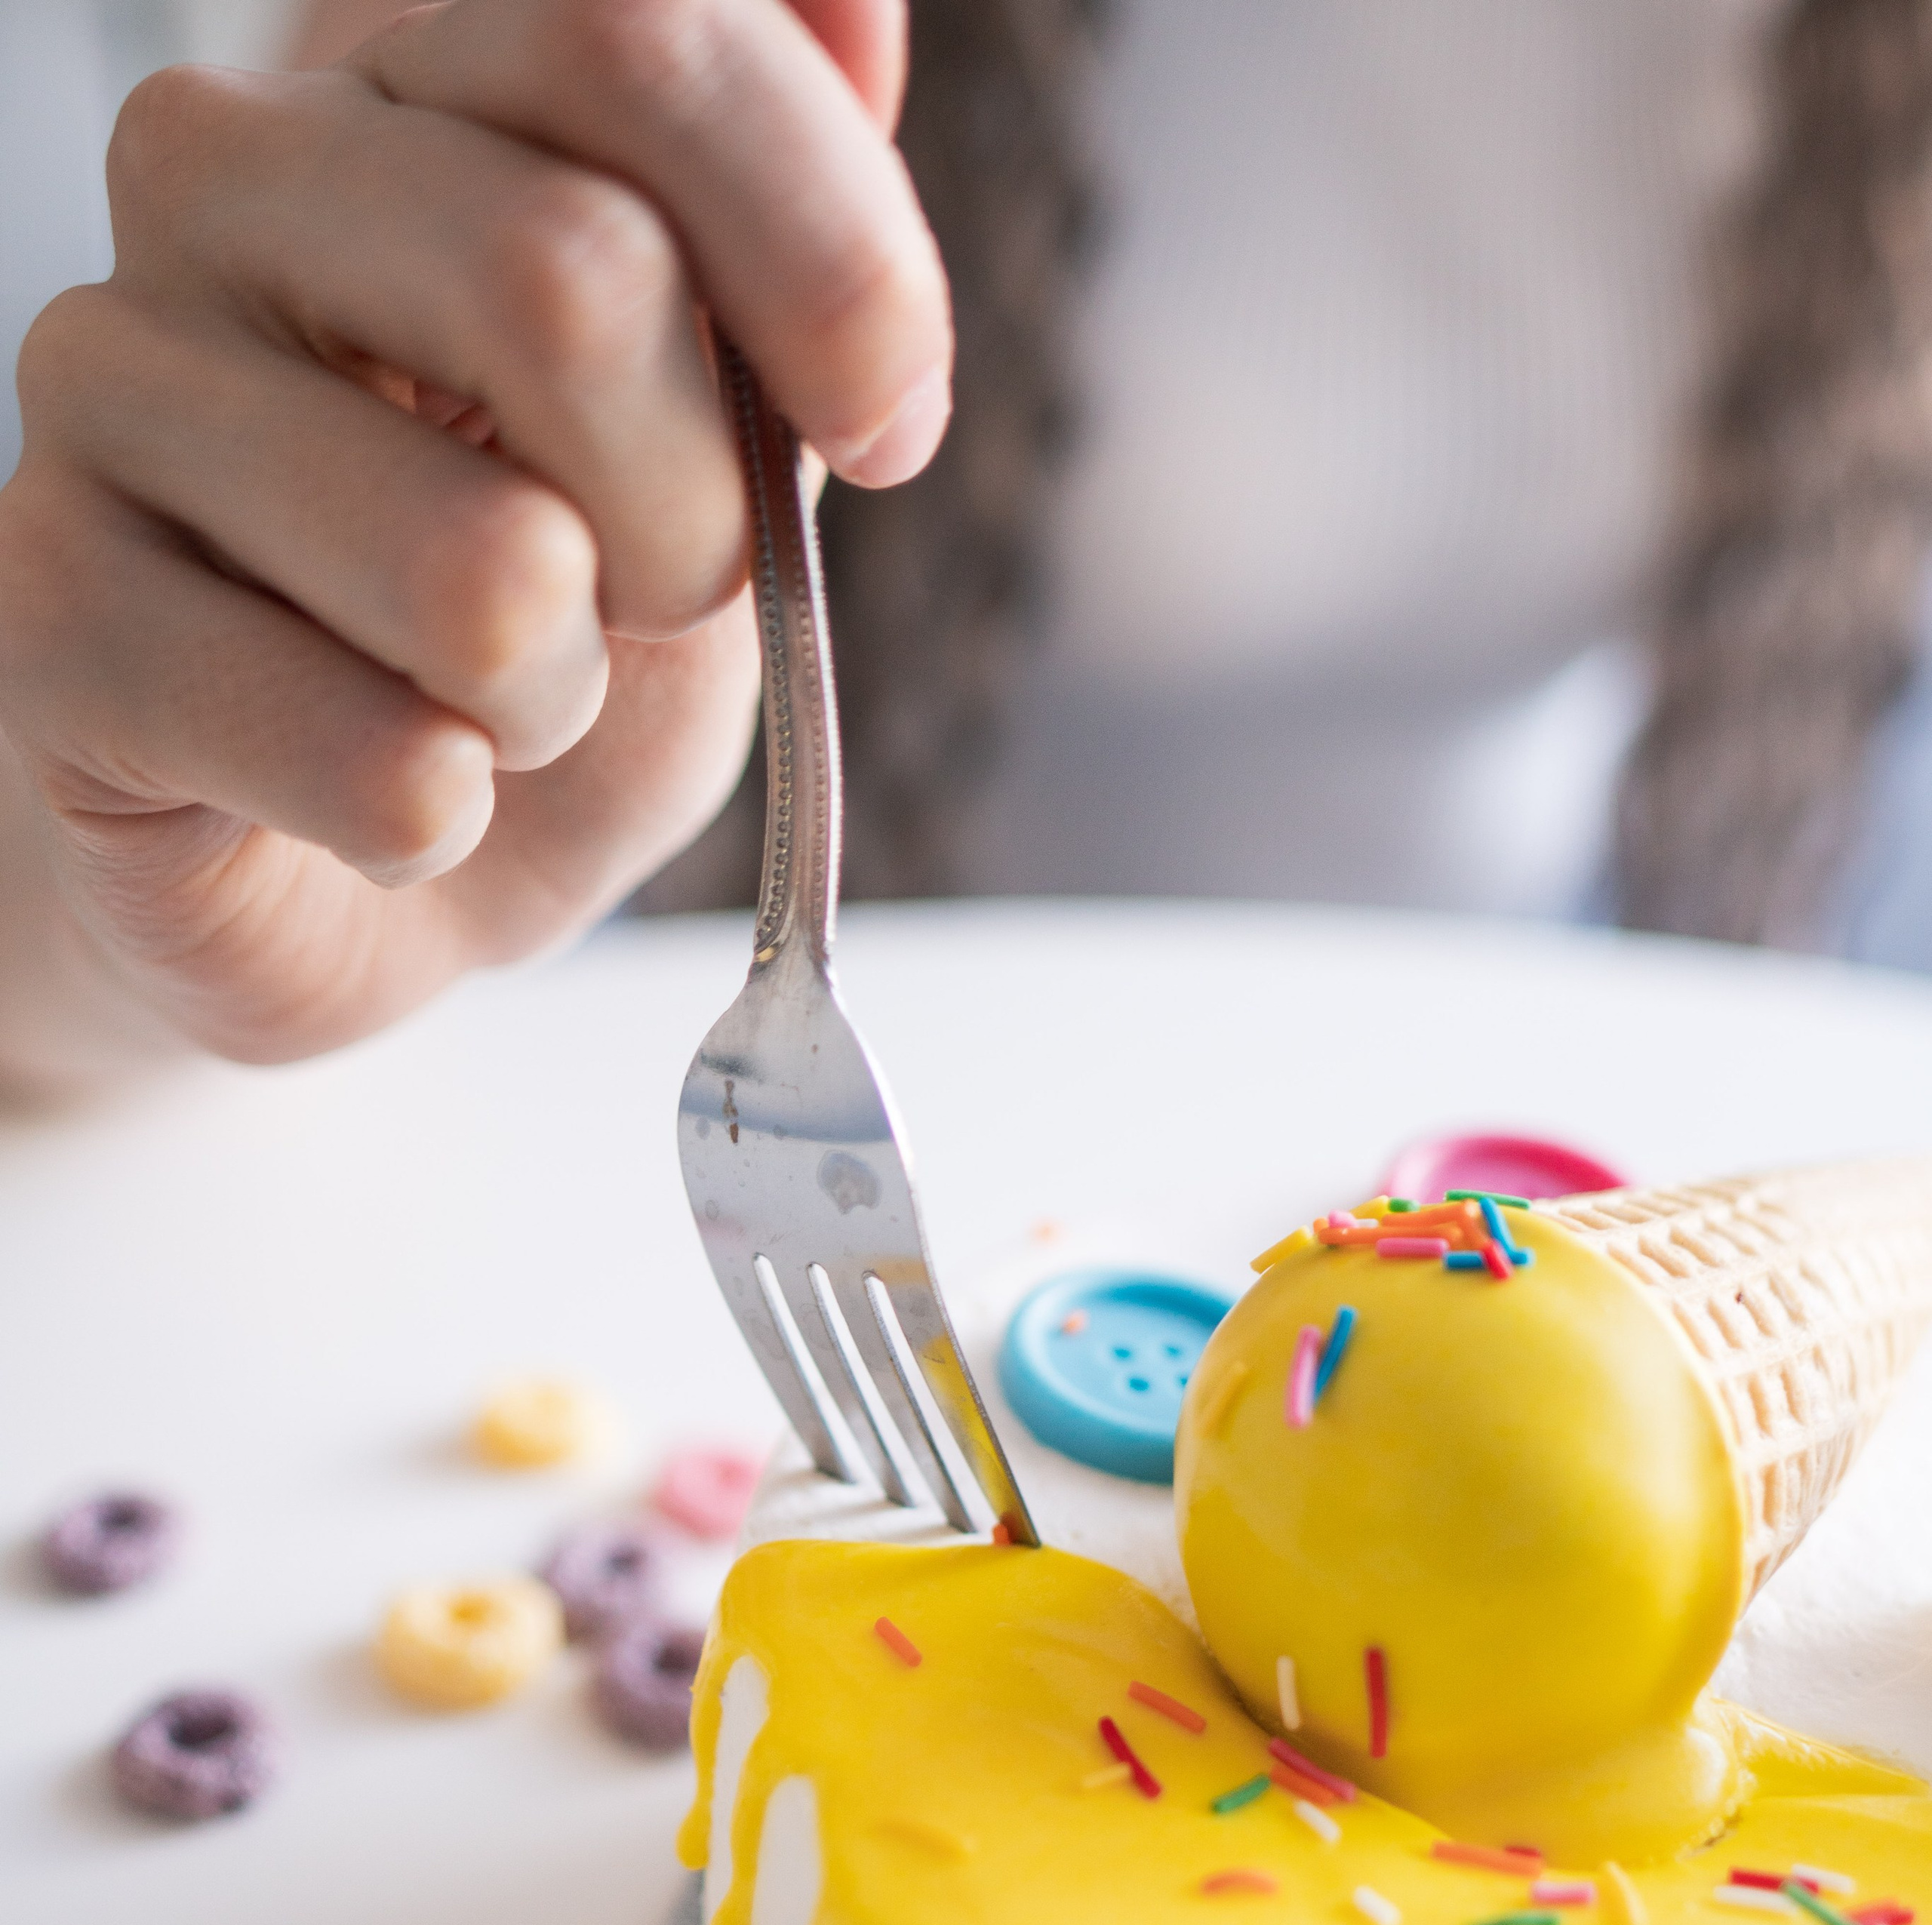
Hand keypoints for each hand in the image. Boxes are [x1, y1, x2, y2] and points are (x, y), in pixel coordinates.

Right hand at [0, 0, 948, 1078]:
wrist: (370, 860)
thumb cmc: (545, 636)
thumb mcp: (720, 431)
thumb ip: (781, 236)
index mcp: (404, 83)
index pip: (626, 30)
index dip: (827, 255)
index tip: (886, 424)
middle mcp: (221, 174)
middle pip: (570, 277)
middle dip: (696, 521)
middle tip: (654, 601)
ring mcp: (107, 379)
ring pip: (483, 567)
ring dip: (561, 702)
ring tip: (497, 706)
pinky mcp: (49, 611)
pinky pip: (369, 756)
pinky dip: (440, 820)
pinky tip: (395, 799)